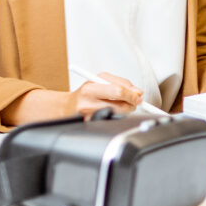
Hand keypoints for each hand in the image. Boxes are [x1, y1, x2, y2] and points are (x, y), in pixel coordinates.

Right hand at [9, 73, 140, 124]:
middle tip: (133, 102)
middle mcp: (88, 103)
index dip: (132, 95)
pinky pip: (112, 121)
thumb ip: (121, 82)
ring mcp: (89, 117)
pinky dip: (117, 116)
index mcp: (90, 88)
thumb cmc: (86, 92)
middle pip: (121, 106)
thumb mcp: (100, 79)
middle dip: (132, 104)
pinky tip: (111, 112)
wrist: (66, 106)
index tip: (139, 96)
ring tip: (119, 105)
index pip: (118, 92)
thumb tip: (137, 92)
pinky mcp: (92, 126)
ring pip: (119, 115)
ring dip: (126, 110)